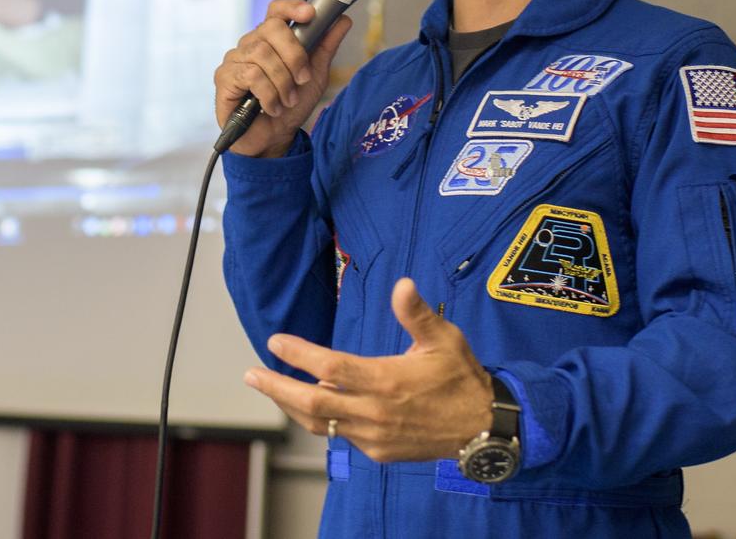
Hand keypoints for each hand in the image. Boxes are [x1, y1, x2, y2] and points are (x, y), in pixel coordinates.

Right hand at [213, 0, 351, 157]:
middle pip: (271, 28)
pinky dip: (268, 94)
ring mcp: (235, 58)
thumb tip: (343, 20)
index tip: (310, 14)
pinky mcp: (224, 77)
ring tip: (288, 100)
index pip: (276, 10)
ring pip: (262, 54)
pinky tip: (273, 107)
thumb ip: (325, 47)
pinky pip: (251, 75)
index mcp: (271, 39)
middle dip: (294, 55)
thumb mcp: (315, 76)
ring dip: (282, 82)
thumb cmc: (290, 105)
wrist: (273, 138)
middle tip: (303, 79)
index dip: (291, 7)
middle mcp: (251, 43)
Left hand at [243, 278, 494, 461]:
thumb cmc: (461, 378)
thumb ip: (416, 314)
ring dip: (291, 406)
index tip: (275, 342)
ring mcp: (373, 435)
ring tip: (270, 388)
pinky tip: (312, 406)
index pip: (330, 367)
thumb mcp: (443, 340)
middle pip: (311, 403)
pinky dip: (321, 420)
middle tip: (251, 374)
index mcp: (386, 380)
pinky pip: (340, 435)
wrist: (483, 428)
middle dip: (276, 388)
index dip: (299, 355)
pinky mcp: (378, 451)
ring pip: (320, 423)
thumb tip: (402, 284)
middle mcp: (374, 411)